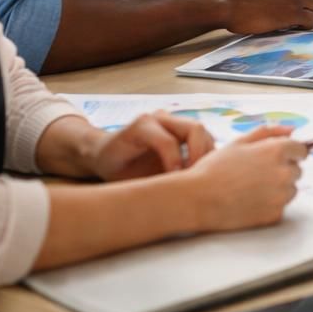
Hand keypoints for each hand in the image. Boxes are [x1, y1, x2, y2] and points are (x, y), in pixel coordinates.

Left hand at [92, 111, 214, 180]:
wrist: (106, 153)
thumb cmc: (112, 167)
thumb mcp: (122, 176)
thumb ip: (147, 180)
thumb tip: (174, 193)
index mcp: (141, 127)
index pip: (169, 141)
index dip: (176, 163)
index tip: (176, 183)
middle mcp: (159, 118)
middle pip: (195, 128)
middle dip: (200, 155)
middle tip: (195, 179)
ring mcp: (172, 120)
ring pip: (203, 132)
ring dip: (207, 155)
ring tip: (196, 177)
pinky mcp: (181, 128)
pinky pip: (202, 138)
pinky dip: (205, 154)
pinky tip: (196, 171)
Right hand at [184, 125, 305, 230]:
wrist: (197, 199)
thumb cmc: (215, 168)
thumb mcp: (239, 142)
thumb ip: (269, 132)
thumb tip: (292, 130)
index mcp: (277, 151)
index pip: (302, 150)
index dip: (290, 153)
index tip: (277, 158)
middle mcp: (284, 173)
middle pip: (296, 171)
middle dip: (282, 171)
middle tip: (255, 175)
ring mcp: (280, 196)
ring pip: (290, 190)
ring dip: (278, 189)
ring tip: (251, 189)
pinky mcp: (274, 215)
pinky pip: (280, 208)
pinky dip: (269, 206)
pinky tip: (249, 202)